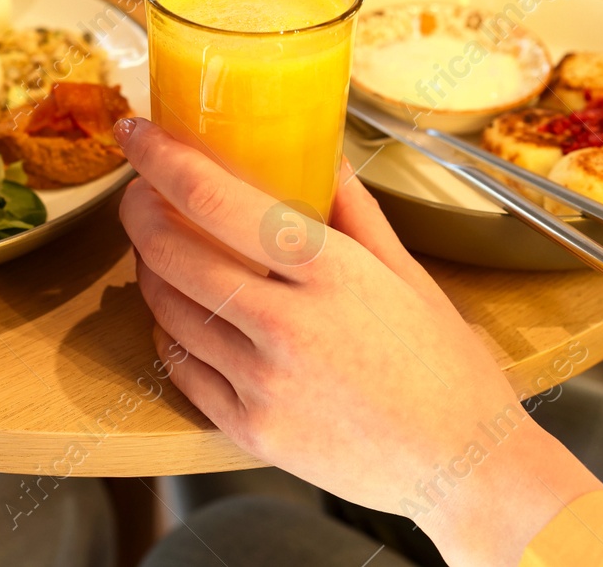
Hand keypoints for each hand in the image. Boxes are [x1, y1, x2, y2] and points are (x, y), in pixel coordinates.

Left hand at [115, 119, 601, 565]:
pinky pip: (181, 369)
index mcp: (330, 272)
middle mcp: (288, 325)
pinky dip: (168, 332)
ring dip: (149, 270)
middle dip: (139, 212)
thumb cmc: (445, 367)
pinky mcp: (250, 431)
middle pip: (174, 253)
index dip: (163, 160)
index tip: (138, 133)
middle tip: (137, 193)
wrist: (464, 468)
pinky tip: (178, 314)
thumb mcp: (407, 275)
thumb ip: (355, 211)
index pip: (218, 200)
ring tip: (155, 247)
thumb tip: (322, 152)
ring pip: (169, 311)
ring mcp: (263, 384)